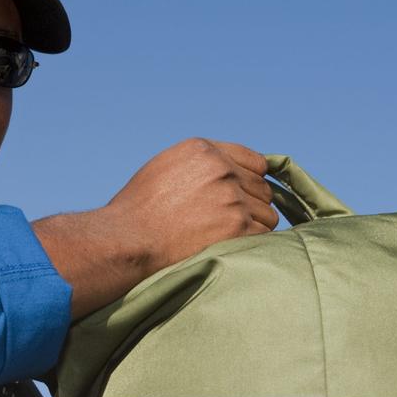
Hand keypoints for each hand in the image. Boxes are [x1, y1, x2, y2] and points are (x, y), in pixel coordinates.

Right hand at [33, 138, 276, 317]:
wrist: (129, 239)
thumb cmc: (139, 209)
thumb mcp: (166, 167)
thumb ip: (201, 165)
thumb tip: (231, 173)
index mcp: (203, 150)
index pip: (254, 161)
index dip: (250, 180)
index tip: (243, 195)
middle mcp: (222, 169)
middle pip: (262, 189)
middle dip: (250, 205)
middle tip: (226, 222)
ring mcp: (232, 198)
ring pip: (267, 214)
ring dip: (252, 226)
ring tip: (224, 236)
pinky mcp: (238, 228)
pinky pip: (263, 235)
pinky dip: (250, 244)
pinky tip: (228, 246)